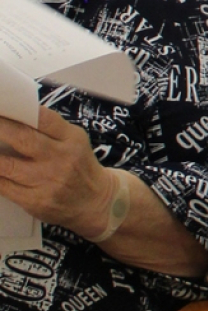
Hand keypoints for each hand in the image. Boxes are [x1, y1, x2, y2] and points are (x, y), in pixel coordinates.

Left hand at [0, 108, 113, 240]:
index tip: (1, 108)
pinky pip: (3, 186)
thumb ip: (49, 129)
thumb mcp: (74, 141)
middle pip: (23, 139)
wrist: (95, 202)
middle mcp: (61, 159)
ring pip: (6, 165)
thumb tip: (12, 117)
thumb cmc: (78, 165)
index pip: (43, 118)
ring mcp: (48, 182)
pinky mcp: (36, 201)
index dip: (18, 111)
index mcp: (71, 138)